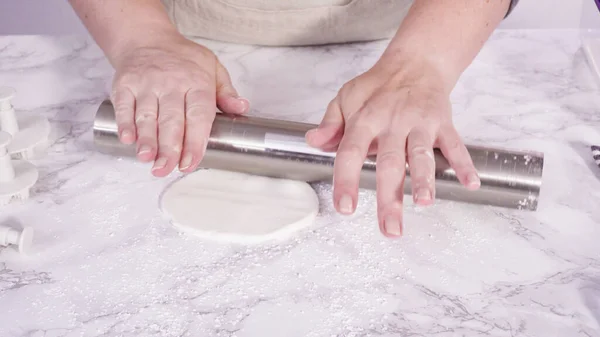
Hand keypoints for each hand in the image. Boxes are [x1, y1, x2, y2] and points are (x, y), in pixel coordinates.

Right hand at [110, 33, 248, 176]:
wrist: (148, 38)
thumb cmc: (184, 60)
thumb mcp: (213, 69)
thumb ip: (226, 92)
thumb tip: (242, 108)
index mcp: (197, 82)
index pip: (198, 115)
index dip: (195, 141)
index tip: (191, 162)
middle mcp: (171, 83)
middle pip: (171, 120)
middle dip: (169, 147)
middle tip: (167, 168)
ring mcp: (146, 83)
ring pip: (147, 116)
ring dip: (147, 140)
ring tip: (148, 160)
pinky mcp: (125, 84)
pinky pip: (124, 106)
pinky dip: (125, 123)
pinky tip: (128, 140)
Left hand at [306, 56, 480, 236]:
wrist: (416, 62)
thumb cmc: (378, 86)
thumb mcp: (345, 97)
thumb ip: (330, 123)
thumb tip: (313, 142)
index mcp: (366, 119)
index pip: (351, 152)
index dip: (346, 180)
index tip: (345, 207)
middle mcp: (393, 122)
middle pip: (390, 163)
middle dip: (390, 198)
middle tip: (390, 228)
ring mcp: (420, 123)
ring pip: (422, 155)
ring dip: (424, 180)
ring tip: (424, 204)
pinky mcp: (443, 123)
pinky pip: (455, 145)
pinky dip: (464, 164)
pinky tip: (470, 184)